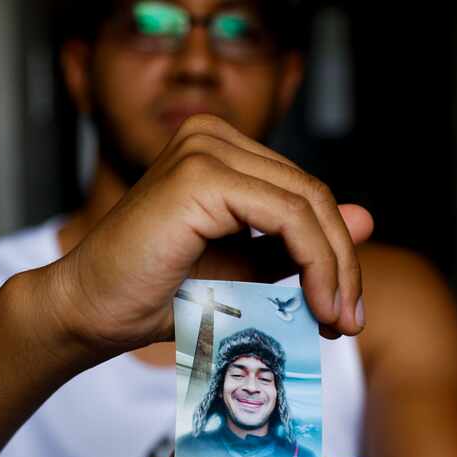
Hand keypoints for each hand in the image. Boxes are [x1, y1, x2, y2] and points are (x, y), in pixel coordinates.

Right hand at [40, 114, 372, 358]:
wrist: (89, 311)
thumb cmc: (152, 293)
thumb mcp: (244, 268)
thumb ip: (297, 244)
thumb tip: (366, 219)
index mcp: (217, 149)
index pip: (301, 192)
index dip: (333, 251)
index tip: (343, 308)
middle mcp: (210, 136)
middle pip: (311, 194)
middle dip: (341, 262)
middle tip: (348, 320)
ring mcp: (204, 149)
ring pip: (307, 204)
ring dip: (333, 267)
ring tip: (337, 319)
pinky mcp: (200, 175)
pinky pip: (287, 216)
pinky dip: (314, 261)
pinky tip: (316, 302)